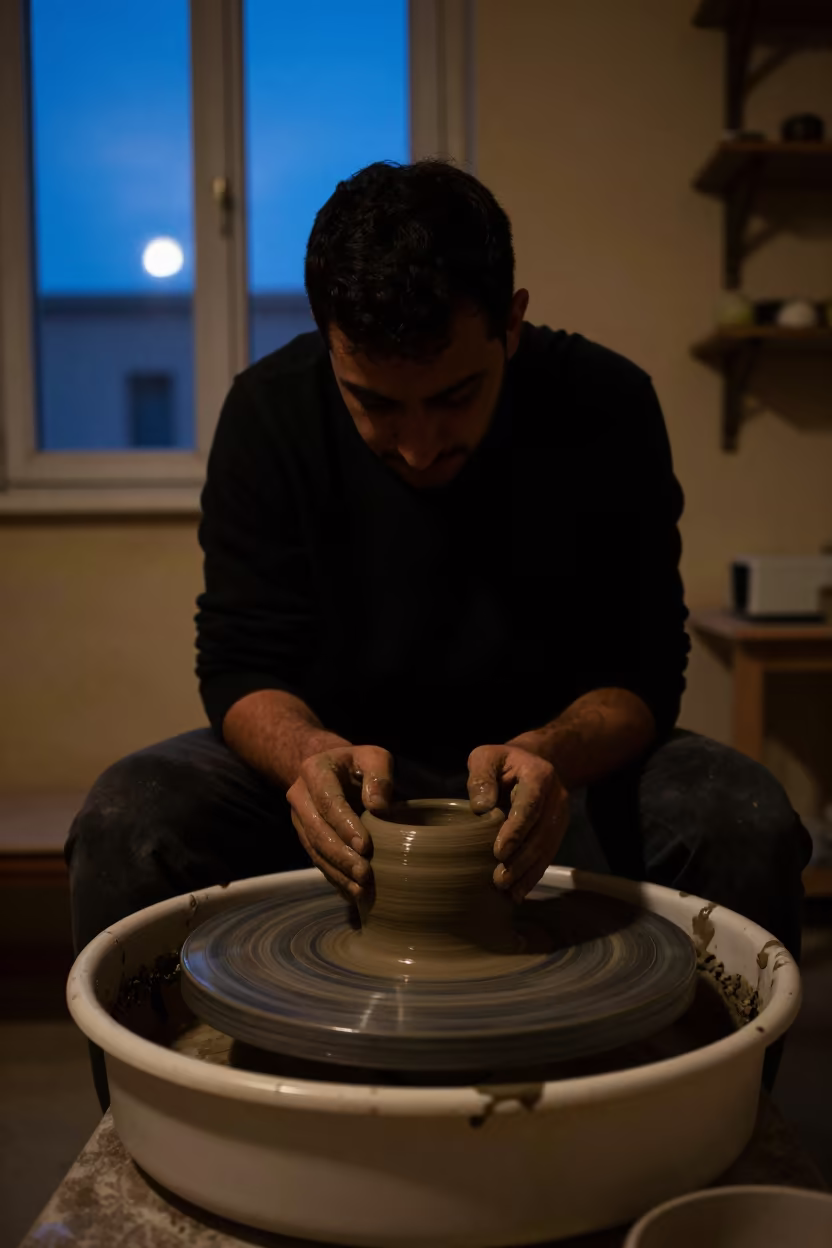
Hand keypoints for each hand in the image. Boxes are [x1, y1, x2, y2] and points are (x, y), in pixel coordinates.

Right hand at [287, 745, 392, 899]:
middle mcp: (299, 796)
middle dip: (341, 856)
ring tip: (361, 890)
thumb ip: (380, 775)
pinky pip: (317, 860)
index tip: (366, 846)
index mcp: (314, 770)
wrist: (332, 769)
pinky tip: (352, 893)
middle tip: (365, 874)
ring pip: (314, 850)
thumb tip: (378, 806)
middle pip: (318, 831)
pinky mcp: (305, 837)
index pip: (328, 802)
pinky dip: (335, 878)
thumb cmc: (358, 764)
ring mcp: (299, 819)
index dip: (345, 826)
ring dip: (337, 872)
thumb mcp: (374, 757)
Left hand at [467, 744, 569, 900]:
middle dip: (521, 859)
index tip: (499, 851)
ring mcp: (560, 816)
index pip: (530, 805)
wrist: (531, 764)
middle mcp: (556, 797)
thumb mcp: (485, 757)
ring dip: (528, 872)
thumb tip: (481, 807)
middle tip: (499, 879)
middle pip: (541, 833)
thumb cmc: (502, 762)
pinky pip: (547, 856)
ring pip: (547, 848)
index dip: (517, 830)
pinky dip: (533, 876)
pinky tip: (518, 893)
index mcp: (539, 775)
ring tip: (507, 890)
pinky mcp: (557, 832)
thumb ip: (480, 777)